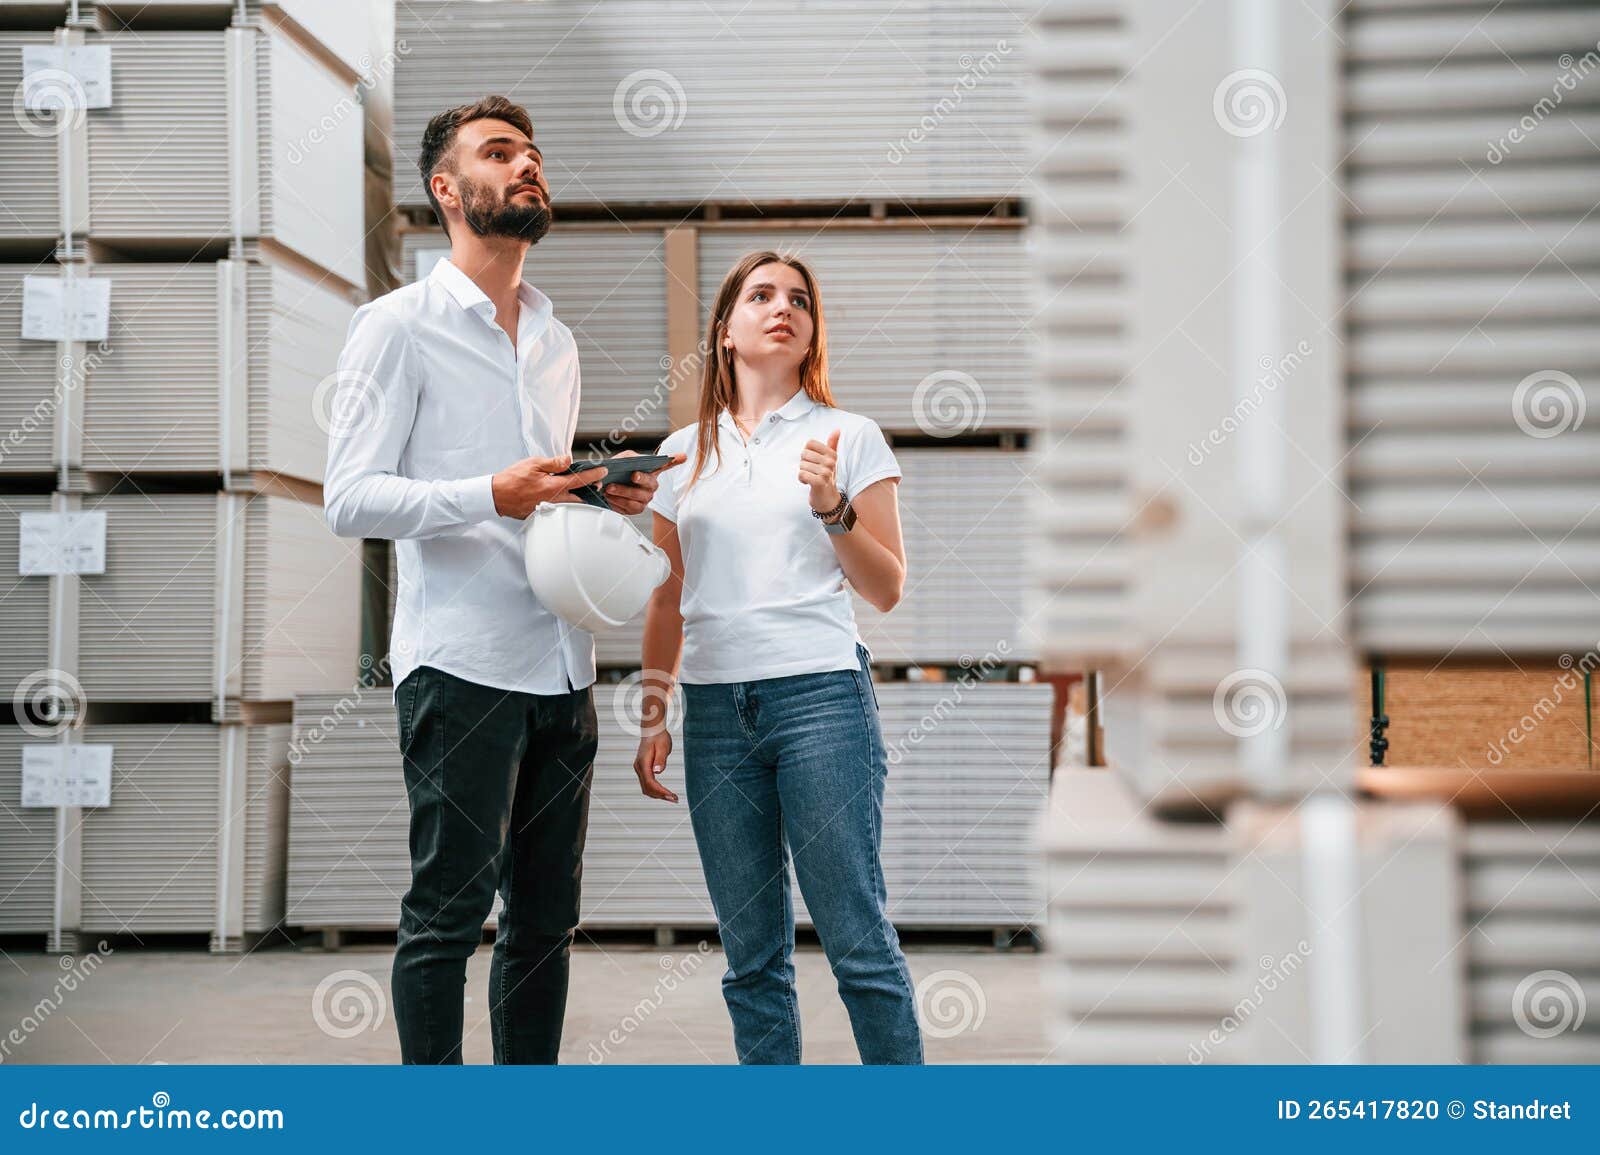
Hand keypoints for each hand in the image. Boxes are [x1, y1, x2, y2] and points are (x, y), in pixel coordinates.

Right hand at [490, 455, 605, 518]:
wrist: (497, 496)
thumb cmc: (512, 479)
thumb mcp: (534, 464)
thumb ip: (554, 463)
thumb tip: (569, 460)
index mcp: (554, 486)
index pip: (580, 480)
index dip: (594, 475)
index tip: (603, 471)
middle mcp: (555, 499)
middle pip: (580, 496)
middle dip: (590, 489)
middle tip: (597, 483)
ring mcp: (550, 507)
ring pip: (571, 504)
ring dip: (580, 497)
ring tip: (584, 489)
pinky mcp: (543, 512)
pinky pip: (560, 508)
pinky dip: (566, 502)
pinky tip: (565, 496)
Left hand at [603, 451, 687, 516]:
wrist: (603, 485)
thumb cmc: (616, 471)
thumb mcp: (622, 459)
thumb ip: (628, 458)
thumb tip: (633, 461)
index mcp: (651, 470)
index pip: (668, 464)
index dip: (675, 460)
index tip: (682, 456)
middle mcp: (652, 485)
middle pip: (652, 484)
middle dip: (642, 479)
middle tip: (633, 476)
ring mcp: (645, 498)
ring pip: (638, 498)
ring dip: (623, 492)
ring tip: (610, 488)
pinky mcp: (636, 509)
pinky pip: (630, 508)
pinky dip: (618, 502)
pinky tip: (610, 497)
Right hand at [633, 732, 677, 802]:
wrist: (652, 730)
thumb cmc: (659, 737)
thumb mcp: (663, 746)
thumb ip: (660, 759)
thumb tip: (658, 772)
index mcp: (643, 763)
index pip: (650, 782)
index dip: (660, 791)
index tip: (671, 796)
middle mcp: (639, 767)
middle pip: (647, 788)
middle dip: (660, 795)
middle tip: (675, 799)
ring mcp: (640, 769)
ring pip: (646, 788)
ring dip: (658, 795)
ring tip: (672, 798)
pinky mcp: (643, 769)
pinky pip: (648, 783)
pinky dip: (656, 790)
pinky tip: (665, 792)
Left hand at [799, 429, 841, 511]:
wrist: (828, 499)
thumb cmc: (827, 477)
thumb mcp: (831, 460)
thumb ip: (833, 444)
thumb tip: (837, 430)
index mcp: (832, 454)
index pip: (809, 443)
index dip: (806, 453)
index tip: (813, 461)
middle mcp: (830, 462)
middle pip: (803, 454)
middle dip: (804, 464)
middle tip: (812, 472)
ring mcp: (825, 472)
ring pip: (801, 465)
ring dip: (803, 473)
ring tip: (812, 478)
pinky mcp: (819, 482)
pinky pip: (801, 474)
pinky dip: (802, 479)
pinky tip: (808, 483)